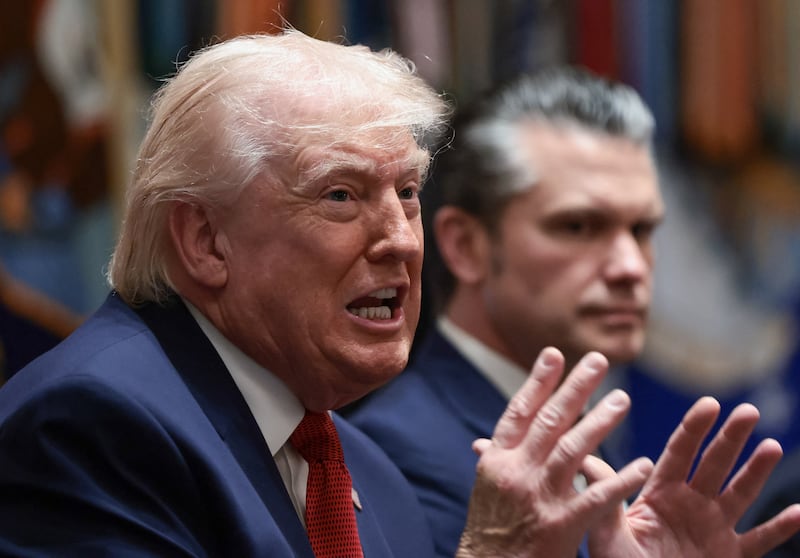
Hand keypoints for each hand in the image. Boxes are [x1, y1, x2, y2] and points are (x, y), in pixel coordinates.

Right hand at [456, 347, 652, 557]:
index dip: (537, 382)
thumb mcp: (486, 489)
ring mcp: (538, 498)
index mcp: (497, 461)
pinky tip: (640, 465)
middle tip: (598, 361)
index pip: (519, 412)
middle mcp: (516, 472)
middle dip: (575, 389)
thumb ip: (495, 461)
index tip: (554, 354)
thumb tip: (485, 439)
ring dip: (599, 423)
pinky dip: (619, 481)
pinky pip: (595, 499)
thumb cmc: (490, 532)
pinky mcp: (560, 526)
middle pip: (549, 421)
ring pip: (573, 451)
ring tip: (622, 399)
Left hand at [587, 397, 799, 557]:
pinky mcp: (730, 557)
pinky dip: (779, 529)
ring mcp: (713, 529)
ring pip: (740, 494)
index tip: (710, 403)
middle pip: (714, 464)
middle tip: (749, 411)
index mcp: (659, 494)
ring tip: (772, 446)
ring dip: (757, 472)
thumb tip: (585, 458)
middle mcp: (690, 505)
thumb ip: (604, 497)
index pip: (679, 453)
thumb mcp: (606, 534)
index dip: (695, 428)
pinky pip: (759, 542)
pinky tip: (799, 513)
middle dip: (731, 438)